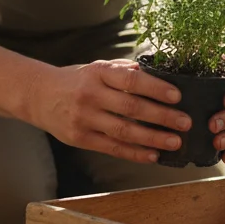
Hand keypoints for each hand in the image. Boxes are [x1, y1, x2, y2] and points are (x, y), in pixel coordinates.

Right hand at [28, 59, 190, 163]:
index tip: (177, 96)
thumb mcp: (98, 68)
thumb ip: (124, 72)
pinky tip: (153, 155)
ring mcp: (84, 118)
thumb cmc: (77, 80)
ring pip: (124, 131)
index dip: (156, 89)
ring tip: (175, 142)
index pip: (131, 81)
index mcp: (98, 73)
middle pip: (131, 108)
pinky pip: (112, 148)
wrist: (39, 95)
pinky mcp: (80, 138)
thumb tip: (158, 75)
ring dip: (153, 138)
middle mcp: (90, 95)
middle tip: (185, 123)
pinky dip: (135, 153)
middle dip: (162, 116)